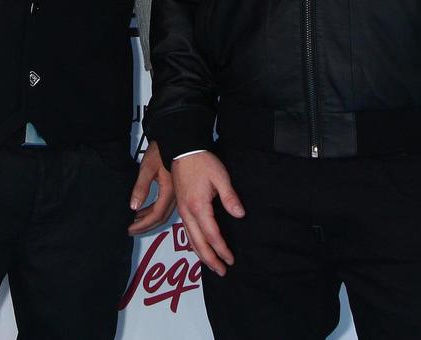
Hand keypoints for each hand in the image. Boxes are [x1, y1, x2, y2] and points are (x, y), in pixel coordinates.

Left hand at [127, 143, 175, 234]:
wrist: (175, 139)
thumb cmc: (161, 151)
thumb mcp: (148, 168)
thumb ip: (141, 188)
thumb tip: (134, 206)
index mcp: (169, 191)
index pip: (156, 215)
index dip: (143, 224)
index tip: (131, 229)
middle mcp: (175, 195)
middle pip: (161, 218)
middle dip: (145, 226)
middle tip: (131, 230)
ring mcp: (176, 193)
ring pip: (163, 213)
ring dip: (149, 219)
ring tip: (134, 221)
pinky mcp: (174, 189)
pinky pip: (164, 206)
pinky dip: (152, 211)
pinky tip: (142, 210)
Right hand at [172, 151, 243, 275]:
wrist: (183, 149)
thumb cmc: (203, 162)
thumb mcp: (221, 177)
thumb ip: (230, 198)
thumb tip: (240, 215)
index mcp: (199, 207)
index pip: (212, 235)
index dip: (222, 249)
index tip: (231, 259)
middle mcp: (188, 212)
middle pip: (198, 243)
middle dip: (210, 259)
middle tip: (222, 271)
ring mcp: (182, 210)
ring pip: (190, 239)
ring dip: (201, 254)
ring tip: (212, 265)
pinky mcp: (181, 207)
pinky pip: (186, 231)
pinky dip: (193, 243)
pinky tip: (199, 247)